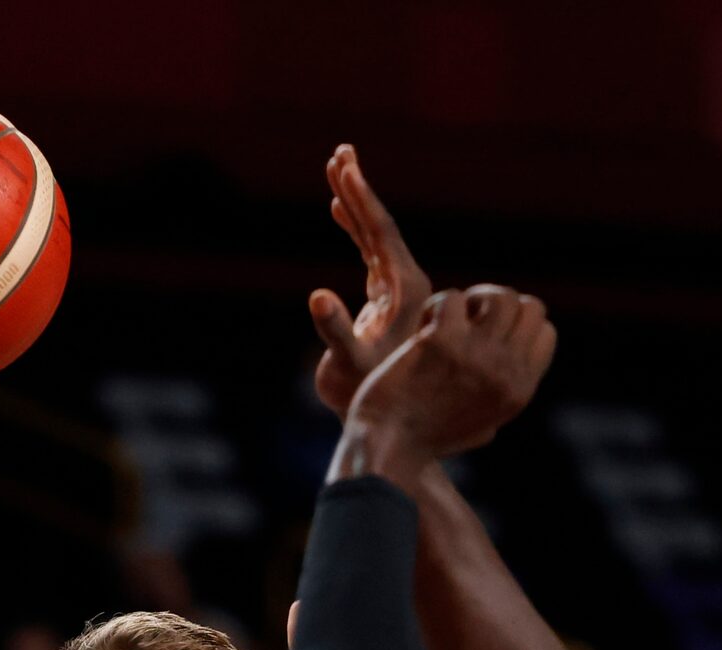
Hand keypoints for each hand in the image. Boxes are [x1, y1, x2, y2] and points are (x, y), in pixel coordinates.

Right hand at [307, 144, 432, 416]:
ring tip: (339, 164)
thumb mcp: (348, 365)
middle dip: (359, 190)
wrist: (390, 426)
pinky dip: (353, 228)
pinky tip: (338, 209)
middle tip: (342, 151)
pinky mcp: (381, 302)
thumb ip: (336, 332)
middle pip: (380, 227)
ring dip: (355, 203)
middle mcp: (404, 287)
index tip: (345, 165)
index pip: (382, 234)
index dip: (362, 199)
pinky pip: (367, 253)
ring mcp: (393, 292)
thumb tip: (317, 295)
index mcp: (405, 291)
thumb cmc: (370, 398)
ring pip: (374, 237)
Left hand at [339, 286, 556, 480]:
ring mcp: (477, 356)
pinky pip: (453, 298)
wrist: (390, 447)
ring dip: (473, 300)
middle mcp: (506, 372)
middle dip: (499, 305)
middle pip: (530, 307)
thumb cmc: (429, 435)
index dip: (516, 324)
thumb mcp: (485, 421)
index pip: (546, 332)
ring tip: (449, 321)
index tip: (488, 338)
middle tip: (469, 322)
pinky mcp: (442, 341)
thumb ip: (502, 390)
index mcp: (520, 391)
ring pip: (501, 295)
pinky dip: (435, 307)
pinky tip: (422, 329)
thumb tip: (513, 352)